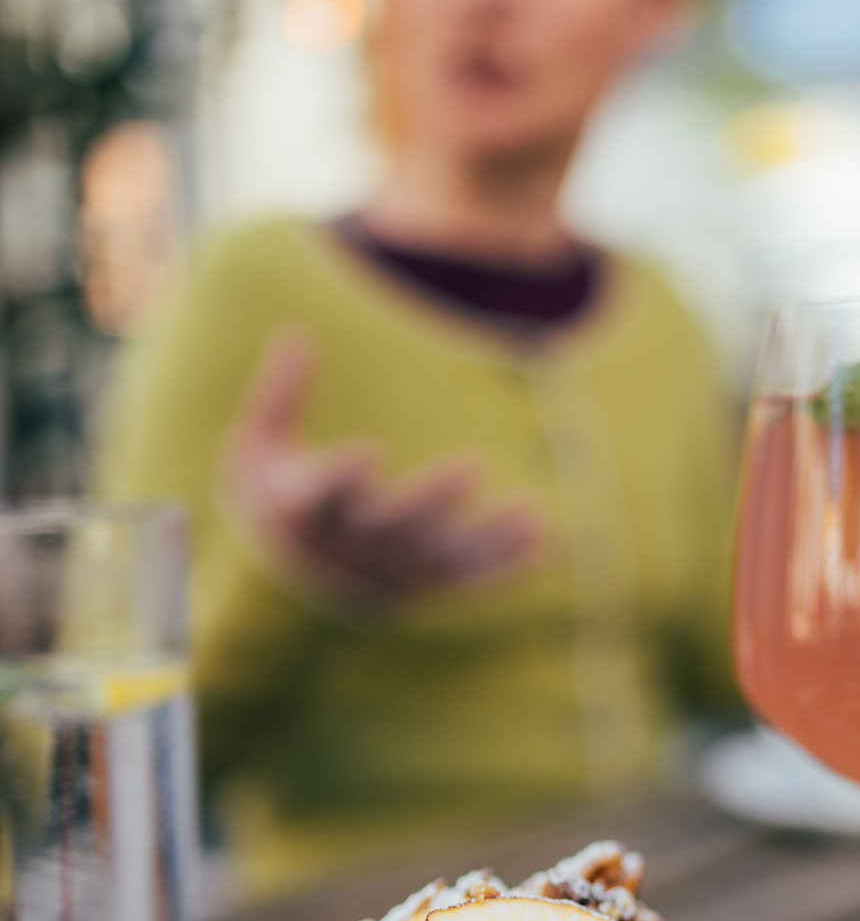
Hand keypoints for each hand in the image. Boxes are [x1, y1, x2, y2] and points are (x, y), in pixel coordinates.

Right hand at [223, 333, 546, 611]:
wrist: (287, 584)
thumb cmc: (272, 498)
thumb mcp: (255, 447)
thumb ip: (279, 395)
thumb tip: (296, 332)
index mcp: (306, 511)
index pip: (324, 496)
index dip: (344, 477)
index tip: (367, 454)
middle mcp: (351, 548)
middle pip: (395, 527)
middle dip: (433, 500)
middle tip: (472, 467)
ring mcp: (389, 574)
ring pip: (443, 557)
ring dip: (489, 535)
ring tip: (533, 509)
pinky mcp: (420, 588)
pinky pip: (467, 580)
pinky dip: (505, 565)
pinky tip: (543, 539)